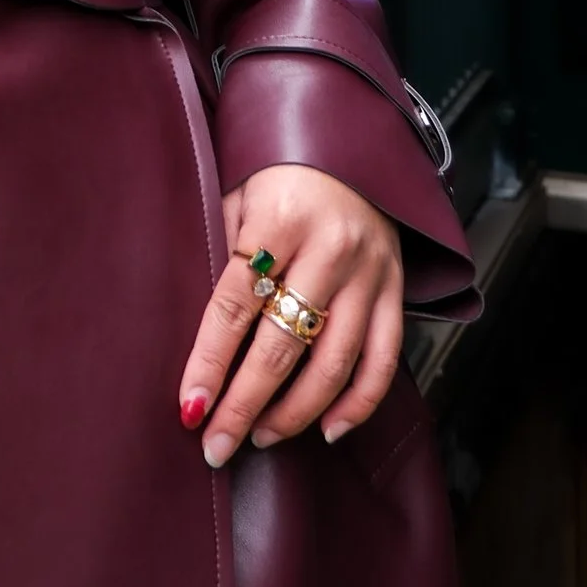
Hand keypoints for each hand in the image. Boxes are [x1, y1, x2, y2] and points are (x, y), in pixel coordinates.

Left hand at [178, 164, 403, 465]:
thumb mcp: (238, 193)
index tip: (190, 409)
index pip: (235, 308)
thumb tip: (197, 336)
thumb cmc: (278, 170)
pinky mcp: (396, 288)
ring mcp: (369, 272)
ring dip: (295, 412)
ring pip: (334, 363)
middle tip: (218, 446)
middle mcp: (330, 249)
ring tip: (261, 436)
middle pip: (282, 346)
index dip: (210, 364)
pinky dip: (359, 403)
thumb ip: (221, 253)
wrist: (352, 139)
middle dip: (245, 405)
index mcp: (279, 220)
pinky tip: (328, 429)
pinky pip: (384, 359)